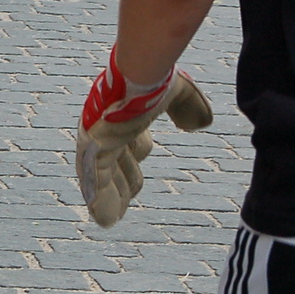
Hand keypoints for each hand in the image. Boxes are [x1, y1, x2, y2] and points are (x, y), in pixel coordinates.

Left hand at [75, 46, 212, 226]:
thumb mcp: (178, 93)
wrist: (138, 73)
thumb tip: (202, 122)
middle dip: (125, 181)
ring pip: (106, 179)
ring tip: (111, 219)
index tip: (141, 161)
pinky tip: (104, 221)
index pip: (131, 142)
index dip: (138, 153)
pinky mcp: (92, 151)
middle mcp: (108, 130)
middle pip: (119, 164)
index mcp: (125, 116)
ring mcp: (98, 142)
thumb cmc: (154, 78)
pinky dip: (101, 203)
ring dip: (113, 198)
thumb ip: (188, 106)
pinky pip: (96, 184)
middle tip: (127, 199)